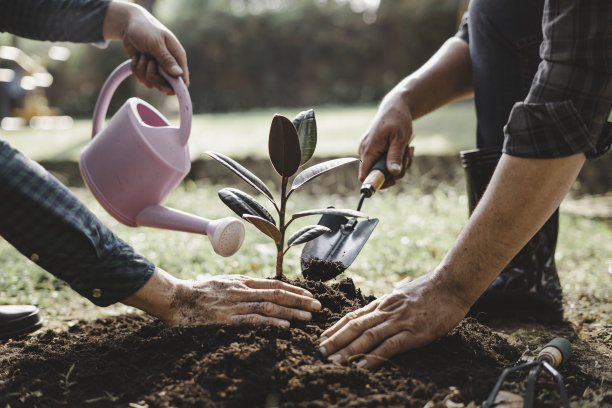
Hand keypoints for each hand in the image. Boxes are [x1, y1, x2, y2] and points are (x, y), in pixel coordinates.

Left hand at [103, 1, 188, 94]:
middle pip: (165, 84)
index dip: (173, 88)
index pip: (182, 81)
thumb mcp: (156, 43)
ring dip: (142, 70)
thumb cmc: (145, 29)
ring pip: (151, 82)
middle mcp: (169, 64)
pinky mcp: (147, 69)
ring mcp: (158, 68)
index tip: (161, 86)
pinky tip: (136, 58)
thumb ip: (166, 59)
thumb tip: (179, 74)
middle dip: (152, 76)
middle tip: (148, 63)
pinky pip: (142, 78)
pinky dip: (136, 70)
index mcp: (177, 57)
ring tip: (141, 56)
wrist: (128, 24)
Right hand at [123, 268, 321, 327]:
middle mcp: (242, 289)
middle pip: (277, 294)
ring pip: (270, 307)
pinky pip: (253, 320)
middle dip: (300, 300)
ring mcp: (235, 303)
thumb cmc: (198, 292)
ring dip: (291, 312)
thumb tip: (259, 291)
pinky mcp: (227, 318)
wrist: (176, 297)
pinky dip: (271, 323)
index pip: (274, 284)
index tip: (308, 294)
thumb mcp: (223, 283)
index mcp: (242, 280)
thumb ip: (241, 286)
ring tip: (307, 317)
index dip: (293, 289)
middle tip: (318, 305)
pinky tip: (285, 327)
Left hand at [318, 272, 467, 368]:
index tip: (323, 337)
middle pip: (355, 325)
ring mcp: (400, 321)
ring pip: (368, 336)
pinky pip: (389, 346)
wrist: (452, 285)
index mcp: (384, 303)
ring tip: (333, 360)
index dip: (336, 327)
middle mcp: (387, 311)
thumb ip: (390, 305)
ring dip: (348, 349)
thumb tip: (378, 312)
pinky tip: (361, 366)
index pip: (354, 315)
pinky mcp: (414, 333)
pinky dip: (374, 356)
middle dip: (336, 339)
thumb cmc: (430, 290)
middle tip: (320, 351)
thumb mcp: (403, 294)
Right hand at [358, 91, 414, 187]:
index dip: (376, 182)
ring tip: (408, 150)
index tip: (392, 181)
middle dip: (395, 171)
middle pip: (377, 174)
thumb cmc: (398, 120)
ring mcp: (369, 151)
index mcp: (369, 150)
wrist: (395, 107)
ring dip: (399, 164)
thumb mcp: (400, 139)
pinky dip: (396, 159)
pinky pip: (384, 162)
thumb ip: (395, 156)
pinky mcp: (375, 150)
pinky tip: (404, 149)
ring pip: (383, 169)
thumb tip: (394, 174)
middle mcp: (365, 152)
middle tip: (408, 159)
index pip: (364, 176)